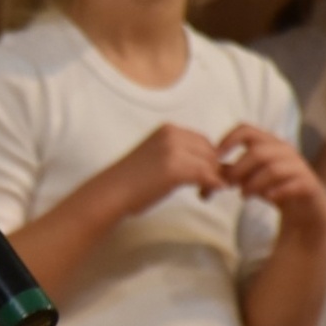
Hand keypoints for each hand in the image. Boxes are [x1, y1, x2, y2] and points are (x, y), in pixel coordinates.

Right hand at [104, 123, 226, 214]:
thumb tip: (212, 166)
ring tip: (202, 194)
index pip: (203, 141)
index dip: (208, 160)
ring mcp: (173, 150)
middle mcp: (172, 135)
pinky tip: (203, 195)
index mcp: (168, 130)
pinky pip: (207, 175)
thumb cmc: (132, 180)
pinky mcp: (175, 168)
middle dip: (213, 169)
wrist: (112, 192)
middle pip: (210, 151)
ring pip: (211, 163)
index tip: (202, 178)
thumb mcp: (158, 156)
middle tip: (204, 189)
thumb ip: (181, 155)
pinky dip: (211, 186)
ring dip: (213, 179)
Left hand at [218, 124, 325, 242]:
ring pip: (273, 168)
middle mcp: (284, 150)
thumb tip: (202, 180)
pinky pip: (293, 183)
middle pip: (258, 151)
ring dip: (254, 183)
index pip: (246, 129)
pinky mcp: (309, 184)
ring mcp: (299, 166)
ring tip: (243, 195)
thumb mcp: (249, 179)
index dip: (229, 139)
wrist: (305, 209)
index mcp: (268, 143)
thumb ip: (229, 175)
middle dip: (239, 169)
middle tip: (228, 184)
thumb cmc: (273, 188)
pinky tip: (267, 198)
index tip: (216, 156)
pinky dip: (277, 191)